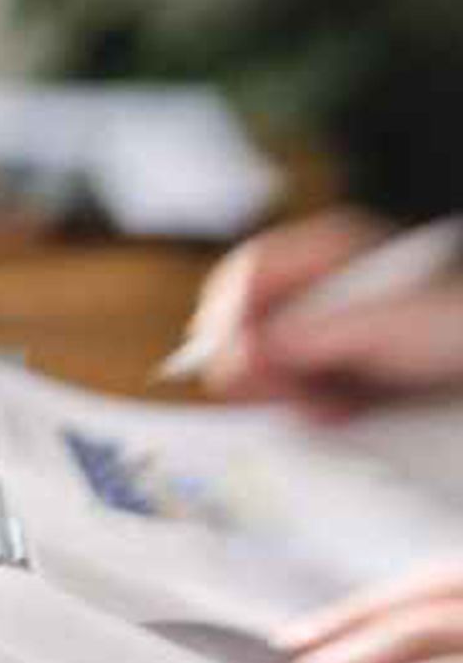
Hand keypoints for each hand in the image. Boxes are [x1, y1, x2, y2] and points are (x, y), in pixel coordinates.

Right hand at [197, 210, 462, 421]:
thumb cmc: (460, 325)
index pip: (249, 271)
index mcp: (328, 251)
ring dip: (289, 389)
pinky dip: (311, 403)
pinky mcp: (340, 364)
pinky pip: (297, 385)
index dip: (227, 313)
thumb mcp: (378, 326)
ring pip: (271, 359)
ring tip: (324, 405)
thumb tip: (239, 352)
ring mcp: (330, 326)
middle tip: (269, 392)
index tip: (223, 356)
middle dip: (259, 361)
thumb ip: (304, 336)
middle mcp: (322, 285)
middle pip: (251, 319)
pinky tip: (338, 410)